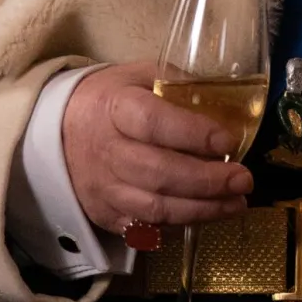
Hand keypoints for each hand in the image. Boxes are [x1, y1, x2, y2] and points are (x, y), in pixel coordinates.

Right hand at [60, 61, 252, 234]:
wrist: (59, 131)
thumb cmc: (109, 99)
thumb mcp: (138, 74)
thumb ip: (177, 83)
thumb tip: (224, 98)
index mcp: (115, 108)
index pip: (154, 123)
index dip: (194, 134)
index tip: (228, 141)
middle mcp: (107, 151)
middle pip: (159, 173)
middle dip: (208, 181)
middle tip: (243, 179)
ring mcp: (104, 188)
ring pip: (155, 208)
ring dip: (202, 210)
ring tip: (236, 204)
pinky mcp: (105, 214)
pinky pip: (146, 228)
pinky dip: (179, 224)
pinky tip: (206, 214)